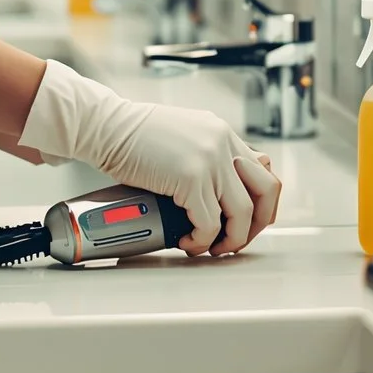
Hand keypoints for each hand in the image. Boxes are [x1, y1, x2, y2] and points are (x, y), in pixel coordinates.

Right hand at [17, 61, 285, 254]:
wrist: (105, 126)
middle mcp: (223, 143)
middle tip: (237, 239)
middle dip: (258, 223)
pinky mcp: (191, 178)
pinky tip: (189, 242)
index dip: (259, 201)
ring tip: (212, 247)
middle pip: (267, 190)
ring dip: (231, 238)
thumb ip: (202, 154)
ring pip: (242, 213)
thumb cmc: (129, 135)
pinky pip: (210, 222)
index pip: (262, 170)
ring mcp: (210, 160)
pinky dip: (202, 240)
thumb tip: (211, 188)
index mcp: (221, 133)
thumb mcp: (180, 135)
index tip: (245, 220)